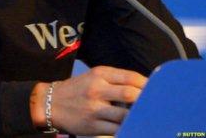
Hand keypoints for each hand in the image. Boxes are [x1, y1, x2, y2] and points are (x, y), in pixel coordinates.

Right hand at [31, 66, 146, 135]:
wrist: (49, 103)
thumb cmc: (76, 90)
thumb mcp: (92, 77)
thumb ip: (115, 80)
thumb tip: (143, 89)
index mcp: (99, 74)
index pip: (130, 77)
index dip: (147, 84)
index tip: (156, 90)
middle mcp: (96, 89)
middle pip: (131, 94)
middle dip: (146, 101)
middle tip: (154, 105)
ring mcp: (94, 109)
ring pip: (126, 115)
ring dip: (139, 117)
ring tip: (146, 118)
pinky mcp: (92, 126)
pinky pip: (117, 130)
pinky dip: (128, 130)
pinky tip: (133, 128)